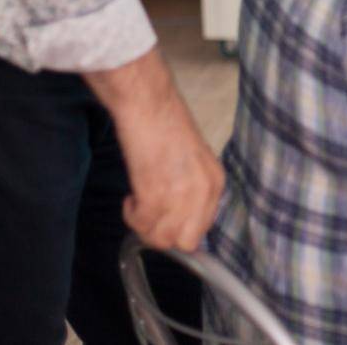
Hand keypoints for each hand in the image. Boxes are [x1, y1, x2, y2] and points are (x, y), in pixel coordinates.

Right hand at [85, 49, 224, 251]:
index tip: (164, 218)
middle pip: (184, 242)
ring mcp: (181, 196)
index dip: (179, 229)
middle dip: (161, 234)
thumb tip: (182, 220)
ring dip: (144, 225)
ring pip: (161, 239)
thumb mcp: (193, 162)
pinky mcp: (155, 195)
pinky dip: (130, 214)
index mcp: (216, 183)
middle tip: (148, 214)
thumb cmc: (166, 128)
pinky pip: (141, 225)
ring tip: (138, 201)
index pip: (203, 229)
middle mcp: (204, 192)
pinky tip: (131, 195)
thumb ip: (193, 191)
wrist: (149, 106)